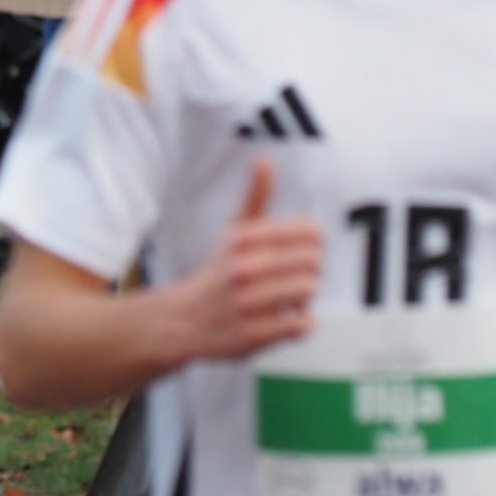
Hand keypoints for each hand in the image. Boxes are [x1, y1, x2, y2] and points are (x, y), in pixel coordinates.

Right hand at [165, 159, 322, 363]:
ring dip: (306, 297)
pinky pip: (302, 324)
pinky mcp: (252, 334)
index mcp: (243, 240)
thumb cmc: (216, 275)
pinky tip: (286, 319)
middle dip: (311, 270)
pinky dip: (302, 323)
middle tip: (297, 277)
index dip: (315, 243)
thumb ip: (255, 198)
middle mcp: (243, 269)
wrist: (180, 322)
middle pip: (314, 261)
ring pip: (309, 290)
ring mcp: (247, 303)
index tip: (302, 251)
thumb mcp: (232, 233)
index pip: (309, 231)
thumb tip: (264, 161)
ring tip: (290, 298)